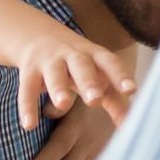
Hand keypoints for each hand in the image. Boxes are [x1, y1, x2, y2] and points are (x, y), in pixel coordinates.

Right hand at [13, 31, 134, 128]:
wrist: (36, 34)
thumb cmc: (77, 64)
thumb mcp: (97, 75)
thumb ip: (115, 100)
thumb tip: (131, 125)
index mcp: (94, 55)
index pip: (109, 62)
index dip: (120, 75)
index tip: (131, 90)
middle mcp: (72, 55)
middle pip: (81, 65)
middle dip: (88, 81)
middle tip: (95, 99)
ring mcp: (49, 61)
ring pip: (54, 74)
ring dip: (58, 88)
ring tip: (63, 105)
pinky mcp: (29, 70)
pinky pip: (27, 89)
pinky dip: (27, 107)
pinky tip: (29, 126)